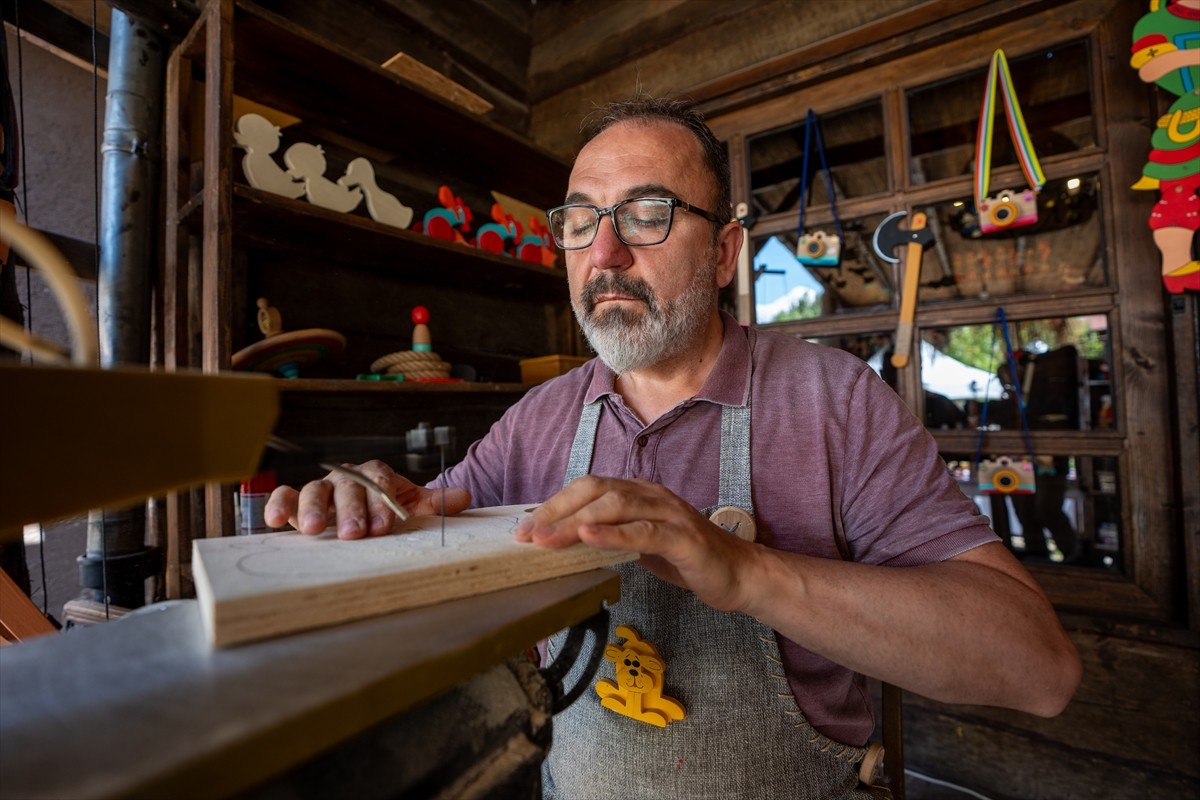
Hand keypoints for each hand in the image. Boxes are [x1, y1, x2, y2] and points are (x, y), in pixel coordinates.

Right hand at [264, 459, 470, 538]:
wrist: (368, 513)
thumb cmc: (389, 510)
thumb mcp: (413, 507)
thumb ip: (435, 504)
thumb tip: (463, 498)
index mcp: (377, 475)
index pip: (380, 482)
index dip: (381, 502)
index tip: (384, 526)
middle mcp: (348, 478)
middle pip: (348, 487)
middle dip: (350, 510)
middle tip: (353, 534)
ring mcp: (322, 489)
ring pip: (314, 490)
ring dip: (312, 509)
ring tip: (312, 531)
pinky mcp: (298, 502)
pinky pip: (286, 496)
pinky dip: (278, 505)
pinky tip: (274, 521)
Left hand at [513, 475, 760, 612]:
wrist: (740, 575)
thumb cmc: (687, 559)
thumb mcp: (640, 544)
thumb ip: (609, 536)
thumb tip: (565, 542)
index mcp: (639, 493)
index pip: (588, 488)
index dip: (554, 504)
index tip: (525, 527)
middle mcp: (652, 495)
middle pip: (596, 490)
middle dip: (556, 511)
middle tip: (527, 534)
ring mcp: (670, 513)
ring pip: (616, 506)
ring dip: (576, 522)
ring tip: (548, 538)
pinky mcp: (684, 538)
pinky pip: (644, 531)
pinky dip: (613, 534)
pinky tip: (589, 539)